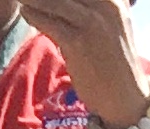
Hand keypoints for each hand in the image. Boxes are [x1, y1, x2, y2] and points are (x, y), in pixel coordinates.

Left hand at [19, 0, 149, 122]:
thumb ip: (93, 8)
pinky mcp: (79, 42)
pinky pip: (49, 22)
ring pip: (54, 0)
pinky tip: (25, 11)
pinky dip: (34, 15)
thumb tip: (62, 4)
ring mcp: (92, 22)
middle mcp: (106, 4)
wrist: (124, 97)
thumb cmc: (115, 62)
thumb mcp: (111, 24)